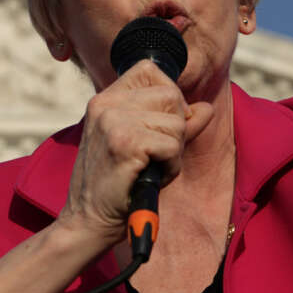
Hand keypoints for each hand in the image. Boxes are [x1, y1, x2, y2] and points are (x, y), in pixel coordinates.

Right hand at [57, 60, 213, 247]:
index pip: (150, 70)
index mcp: (105, 99)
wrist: (87, 222)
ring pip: (177, 122)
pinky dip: (171, 167)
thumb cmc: (115, 185)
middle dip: (176, 128)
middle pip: (171, 95)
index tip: (159, 126)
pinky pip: (172, 145)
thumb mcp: (142, 145)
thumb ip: (175, 124)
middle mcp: (106, 104)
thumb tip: (206, 108)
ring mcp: (113, 121)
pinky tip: (152, 178)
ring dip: (174, 151)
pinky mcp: (125, 143)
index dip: (168, 97)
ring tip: (150, 168)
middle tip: (155, 155)